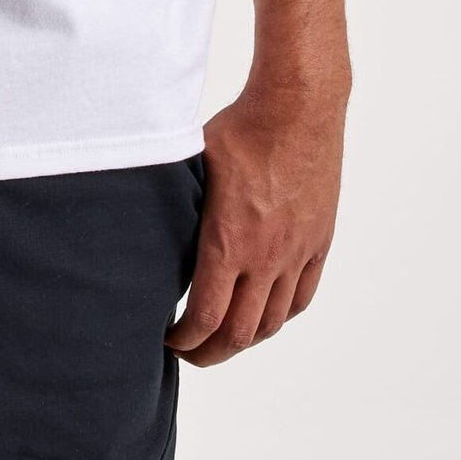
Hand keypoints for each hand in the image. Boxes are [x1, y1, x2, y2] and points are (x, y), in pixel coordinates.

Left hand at [164, 79, 346, 364]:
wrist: (298, 106)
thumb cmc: (241, 127)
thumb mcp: (192, 161)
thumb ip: (177, 203)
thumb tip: (142, 220)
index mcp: (228, 241)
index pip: (205, 318)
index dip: (184, 340)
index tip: (168, 340)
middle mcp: (266, 257)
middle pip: (239, 334)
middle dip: (209, 353)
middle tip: (189, 351)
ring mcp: (296, 252)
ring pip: (272, 322)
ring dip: (245, 339)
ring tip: (223, 338)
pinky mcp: (318, 241)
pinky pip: (301, 297)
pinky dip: (280, 316)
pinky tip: (264, 314)